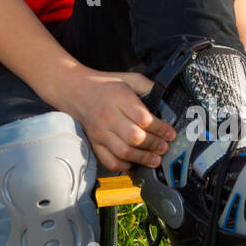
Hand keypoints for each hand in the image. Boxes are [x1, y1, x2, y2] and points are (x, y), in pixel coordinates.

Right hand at [55, 68, 176, 173]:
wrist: (75, 90)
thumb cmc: (105, 86)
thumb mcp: (129, 79)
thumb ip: (149, 88)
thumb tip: (167, 103)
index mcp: (119, 97)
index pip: (143, 119)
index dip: (160, 128)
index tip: (170, 133)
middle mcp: (108, 116)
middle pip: (135, 137)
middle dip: (154, 144)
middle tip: (164, 147)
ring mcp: (99, 132)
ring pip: (124, 152)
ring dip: (143, 158)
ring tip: (155, 158)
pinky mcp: (94, 143)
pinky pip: (109, 161)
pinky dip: (123, 165)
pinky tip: (133, 162)